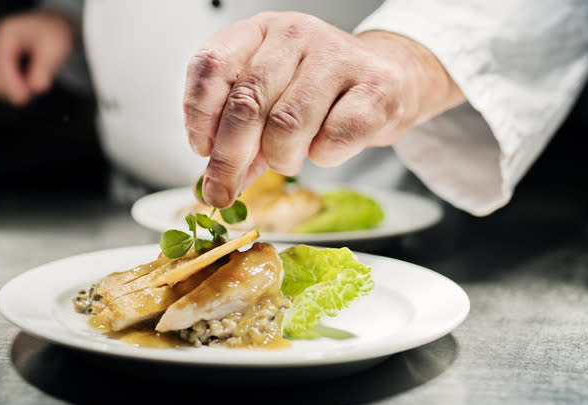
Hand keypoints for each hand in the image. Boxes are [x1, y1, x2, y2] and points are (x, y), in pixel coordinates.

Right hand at [0, 11, 74, 105]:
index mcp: (7, 33)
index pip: (1, 63)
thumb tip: (36, 88)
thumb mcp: (56, 47)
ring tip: (29, 89)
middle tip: (30, 95)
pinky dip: (6, 88)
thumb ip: (45, 68)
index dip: (12, 83)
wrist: (50, 28)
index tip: (24, 97)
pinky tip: (22, 86)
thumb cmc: (52, 34)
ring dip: (8, 90)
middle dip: (9, 89)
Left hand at [183, 12, 464, 206]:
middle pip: (246, 103)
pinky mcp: (376, 87)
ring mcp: (337, 56)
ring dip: (282, 158)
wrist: (390, 79)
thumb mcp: (269, 103)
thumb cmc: (320, 93)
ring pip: (287, 126)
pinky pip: (332, 140)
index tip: (201, 149)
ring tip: (291, 156)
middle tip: (222, 189)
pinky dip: (322, 157)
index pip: (211, 65)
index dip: (198, 114)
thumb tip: (209, 188)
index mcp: (259, 31)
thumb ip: (236, 139)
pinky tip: (327, 146)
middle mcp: (295, 35)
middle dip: (229, 158)